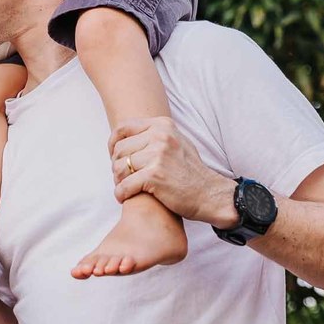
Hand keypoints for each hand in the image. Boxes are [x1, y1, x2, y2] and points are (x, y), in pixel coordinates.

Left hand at [110, 117, 236, 227]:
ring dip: (118, 181)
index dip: (113, 143)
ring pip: (119, 167)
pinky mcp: (155, 175)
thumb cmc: (191, 171)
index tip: (114, 156)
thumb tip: (123, 137)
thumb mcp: (176, 142)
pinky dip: (121, 194)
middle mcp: (160, 136)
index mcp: (163, 126)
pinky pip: (124, 185)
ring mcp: (158, 155)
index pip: (123, 128)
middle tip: (122, 178)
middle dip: (117, 166)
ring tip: (124, 188)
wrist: (210, 195)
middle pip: (120, 150)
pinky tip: (124, 197)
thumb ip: (154, 136)